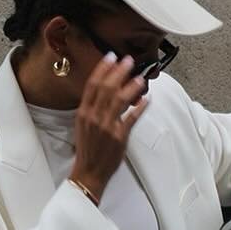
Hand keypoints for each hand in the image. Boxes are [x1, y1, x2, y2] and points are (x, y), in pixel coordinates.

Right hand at [71, 54, 149, 196]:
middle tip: (129, 61)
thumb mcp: (83, 125)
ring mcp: (107, 126)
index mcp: (84, 112)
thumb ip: (92, 109)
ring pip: (120, 100)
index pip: (92, 85)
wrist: (89, 172)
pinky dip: (140, 107)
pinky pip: (132, 118)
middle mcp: (94, 117)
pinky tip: (146, 100)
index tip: (111, 57)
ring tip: (140, 77)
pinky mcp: (119, 136)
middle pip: (107, 88)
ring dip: (132, 86)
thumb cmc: (87, 150)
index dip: (102, 69)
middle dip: (119, 72)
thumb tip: (104, 94)